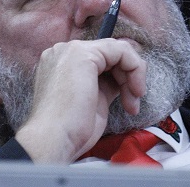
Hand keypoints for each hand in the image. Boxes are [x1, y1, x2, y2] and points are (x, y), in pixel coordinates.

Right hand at [14, 38, 146, 163]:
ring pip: (117, 50)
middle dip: (127, 77)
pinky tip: (134, 91)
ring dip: (133, 76)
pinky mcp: (84, 53)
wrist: (54, 138)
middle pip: (109, 53)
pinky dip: (135, 69)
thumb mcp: (92, 100)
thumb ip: (103, 83)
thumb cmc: (69, 129)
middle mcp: (64, 52)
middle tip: (132, 104)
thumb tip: (122, 79)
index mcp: (61, 63)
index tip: (128, 102)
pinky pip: (121, 50)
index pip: (100, 59)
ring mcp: (71, 49)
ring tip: (132, 103)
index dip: (119, 77)